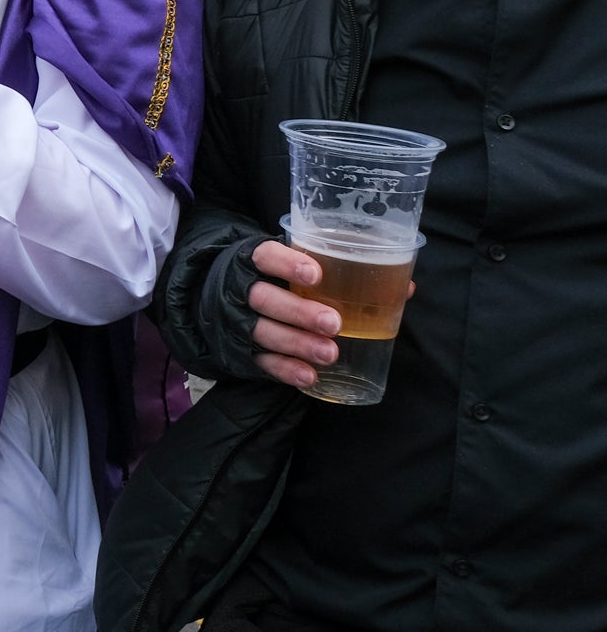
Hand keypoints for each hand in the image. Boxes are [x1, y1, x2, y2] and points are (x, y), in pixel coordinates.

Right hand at [243, 239, 402, 390]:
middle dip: (299, 312)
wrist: (226, 300)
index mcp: (255, 261)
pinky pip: (263, 361)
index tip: (316, 275)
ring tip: (330, 353)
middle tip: (334, 323)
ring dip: (297, 343)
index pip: (264, 256)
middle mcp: (242, 290)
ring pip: (263, 332)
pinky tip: (309, 376)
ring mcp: (239, 321)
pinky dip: (285, 369)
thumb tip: (405, 286)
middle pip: (263, 298)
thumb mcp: (297, 266)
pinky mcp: (242, 350)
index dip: (287, 264)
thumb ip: (343, 272)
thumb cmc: (277, 279)